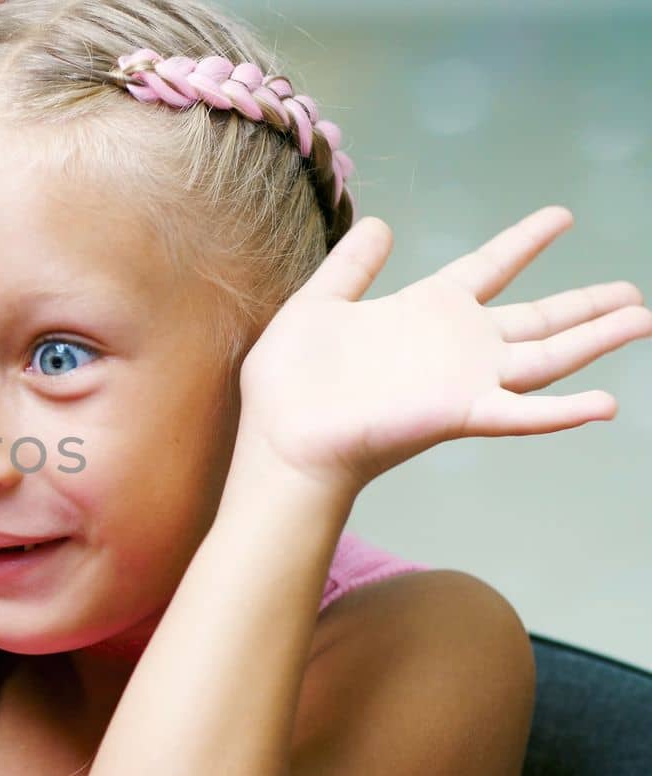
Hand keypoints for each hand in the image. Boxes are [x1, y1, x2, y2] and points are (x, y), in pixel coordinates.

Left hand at [237, 207, 651, 495]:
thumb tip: (379, 223)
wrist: (280, 438)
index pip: (488, 268)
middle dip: (585, 305)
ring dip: (596, 340)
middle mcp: (454, 345)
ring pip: (547, 358)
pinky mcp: (456, 414)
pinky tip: (607, 404)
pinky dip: (564, 412)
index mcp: (423, 313)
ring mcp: (461, 381)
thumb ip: (351, 266)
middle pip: (537, 319)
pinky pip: (520, 413)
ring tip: (643, 319)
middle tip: (634, 292)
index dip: (524, 242)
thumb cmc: (289, 383)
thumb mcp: (318, 304)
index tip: (561, 216)